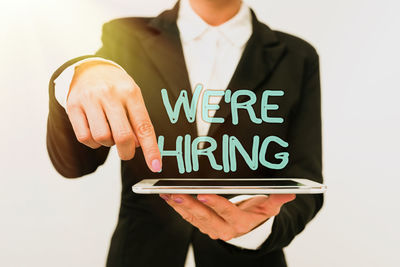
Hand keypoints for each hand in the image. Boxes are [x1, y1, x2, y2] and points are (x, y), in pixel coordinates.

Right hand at [66, 61, 160, 171]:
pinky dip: (93, 143)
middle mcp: (110, 94)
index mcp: (130, 92)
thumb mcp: (132, 98)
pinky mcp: (73, 106)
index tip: (156, 166)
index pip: (144, 126)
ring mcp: (90, 100)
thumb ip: (137, 121)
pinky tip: (95, 132)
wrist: (89, 69)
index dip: (151, 149)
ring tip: (109, 133)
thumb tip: (138, 146)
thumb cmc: (116, 89)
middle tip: (127, 152)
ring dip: (108, 144)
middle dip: (127, 152)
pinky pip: (84, 137)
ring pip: (102, 138)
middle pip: (122, 136)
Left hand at [160, 194, 294, 240]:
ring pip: (193, 218)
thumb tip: (290, 192)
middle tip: (176, 193)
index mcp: (241, 223)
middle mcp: (224, 229)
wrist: (250, 232)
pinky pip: (189, 218)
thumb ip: (277, 199)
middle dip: (189, 205)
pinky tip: (169, 197)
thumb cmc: (258, 216)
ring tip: (167, 193)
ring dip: (179, 206)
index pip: (227, 212)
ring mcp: (212, 229)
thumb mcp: (269, 208)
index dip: (215, 204)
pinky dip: (178, 208)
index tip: (203, 193)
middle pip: (205, 217)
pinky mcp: (204, 226)